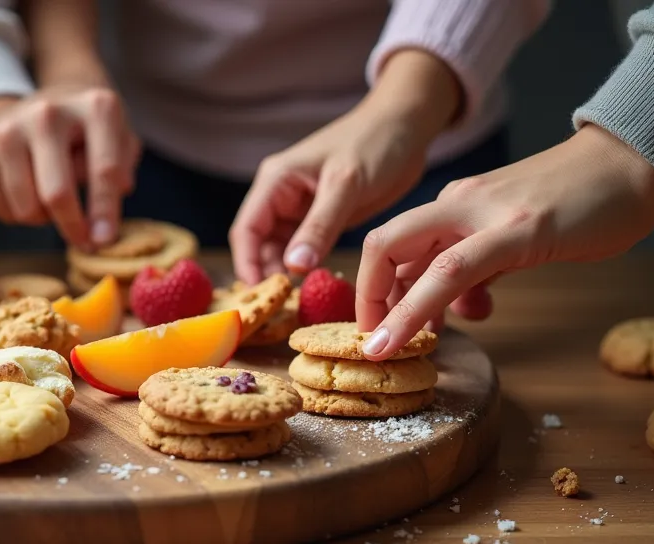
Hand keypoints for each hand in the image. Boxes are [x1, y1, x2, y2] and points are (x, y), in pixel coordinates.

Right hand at [0, 83, 139, 250]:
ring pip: (27, 208)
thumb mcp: (119, 141)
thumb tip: (104, 221)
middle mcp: (48, 113)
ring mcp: (8, 131)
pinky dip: (18, 216)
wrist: (34, 110)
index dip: (105, 212)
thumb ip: (122, 174)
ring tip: (54, 202)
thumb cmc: (87, 135)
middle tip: (84, 242)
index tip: (105, 242)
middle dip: (73, 228)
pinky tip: (29, 196)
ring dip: (44, 220)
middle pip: (57, 194)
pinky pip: (2, 211)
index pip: (104, 170)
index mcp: (95, 107)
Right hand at [229, 50, 461, 285]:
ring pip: (281, 250)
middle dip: (267, 274)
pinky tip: (317, 286)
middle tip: (281, 308)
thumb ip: (319, 226)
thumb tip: (293, 267)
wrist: (407, 126)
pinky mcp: (323, 219)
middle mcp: (282, 196)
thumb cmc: (375, 143)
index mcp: (276, 181)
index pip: (246, 229)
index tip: (260, 295)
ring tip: (298, 303)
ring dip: (287, 275)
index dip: (247, 264)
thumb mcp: (346, 185)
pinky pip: (306, 249)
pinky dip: (308, 268)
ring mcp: (302, 209)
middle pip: (259, 244)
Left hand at [354, 123, 653, 359]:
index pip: (391, 244)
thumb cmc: (580, 202)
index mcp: (454, 206)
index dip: (373, 288)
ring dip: (390, 312)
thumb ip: (479, 269)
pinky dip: (426, 306)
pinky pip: (455, 271)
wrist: (635, 162)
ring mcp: (486, 214)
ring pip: (411, 261)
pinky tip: (432, 335)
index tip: (377, 327)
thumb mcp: (513, 237)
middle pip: (381, 245)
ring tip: (385, 349)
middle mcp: (458, 204)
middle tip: (371, 342)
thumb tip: (455, 309)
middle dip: (365, 298)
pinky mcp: (519, 230)